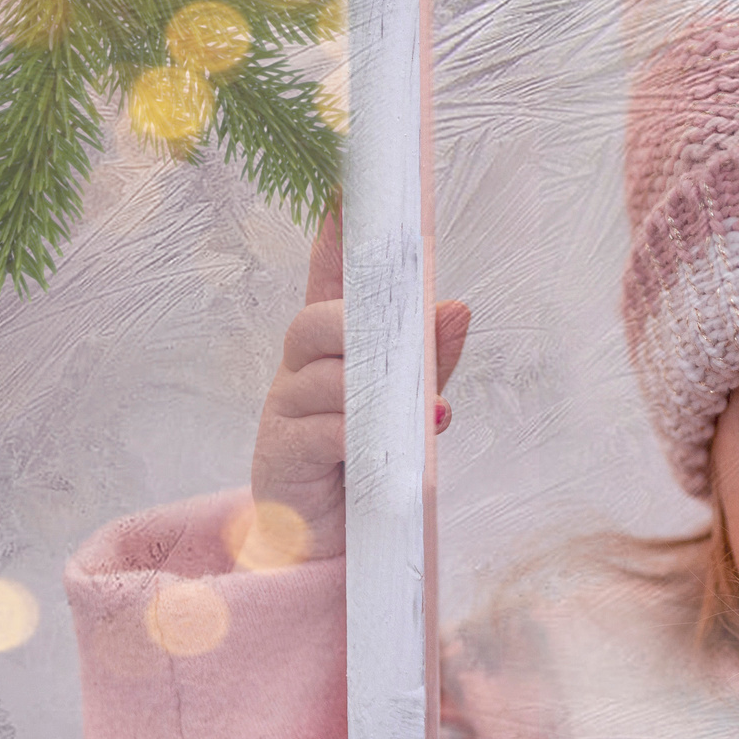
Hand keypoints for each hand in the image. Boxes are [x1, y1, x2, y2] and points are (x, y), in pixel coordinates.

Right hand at [249, 205, 472, 563]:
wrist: (331, 548)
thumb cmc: (368, 468)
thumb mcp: (410, 410)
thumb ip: (429, 362)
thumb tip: (457, 306)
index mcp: (331, 351)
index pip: (329, 282)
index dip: (334, 238)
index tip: (344, 191)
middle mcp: (301, 370)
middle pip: (318, 321)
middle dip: (361, 326)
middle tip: (406, 340)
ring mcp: (285, 408)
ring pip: (328, 374)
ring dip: (376, 391)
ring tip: (417, 412)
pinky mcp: (281, 452)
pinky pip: (324, 427)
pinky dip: (361, 435)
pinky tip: (384, 450)